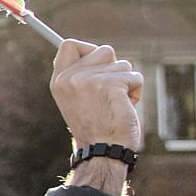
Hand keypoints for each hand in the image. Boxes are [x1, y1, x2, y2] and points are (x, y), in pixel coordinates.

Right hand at [50, 39, 142, 158]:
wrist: (102, 150)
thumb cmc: (96, 127)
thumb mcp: (77, 99)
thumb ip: (81, 76)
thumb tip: (96, 52)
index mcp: (59, 81)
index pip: (69, 45)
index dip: (87, 49)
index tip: (97, 65)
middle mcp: (70, 78)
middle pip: (104, 50)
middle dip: (114, 68)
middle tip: (109, 91)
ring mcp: (89, 80)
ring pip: (123, 64)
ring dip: (127, 82)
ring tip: (116, 103)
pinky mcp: (110, 84)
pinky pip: (135, 76)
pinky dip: (136, 91)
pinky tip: (126, 107)